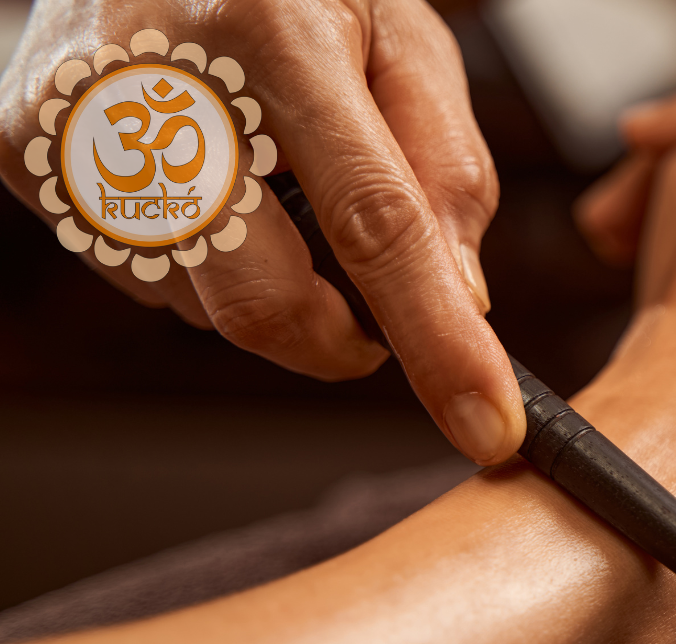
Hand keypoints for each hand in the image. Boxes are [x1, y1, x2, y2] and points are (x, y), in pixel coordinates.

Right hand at [0, 0, 524, 464]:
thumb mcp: (401, 36)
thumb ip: (445, 162)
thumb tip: (462, 298)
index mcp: (272, 33)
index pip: (371, 222)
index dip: (435, 340)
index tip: (485, 427)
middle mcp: (155, 82)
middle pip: (263, 301)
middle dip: (339, 339)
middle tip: (374, 315)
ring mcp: (74, 130)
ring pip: (206, 305)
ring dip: (272, 287)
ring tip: (269, 183)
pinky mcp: (30, 162)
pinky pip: (150, 281)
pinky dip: (207, 266)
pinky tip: (207, 184)